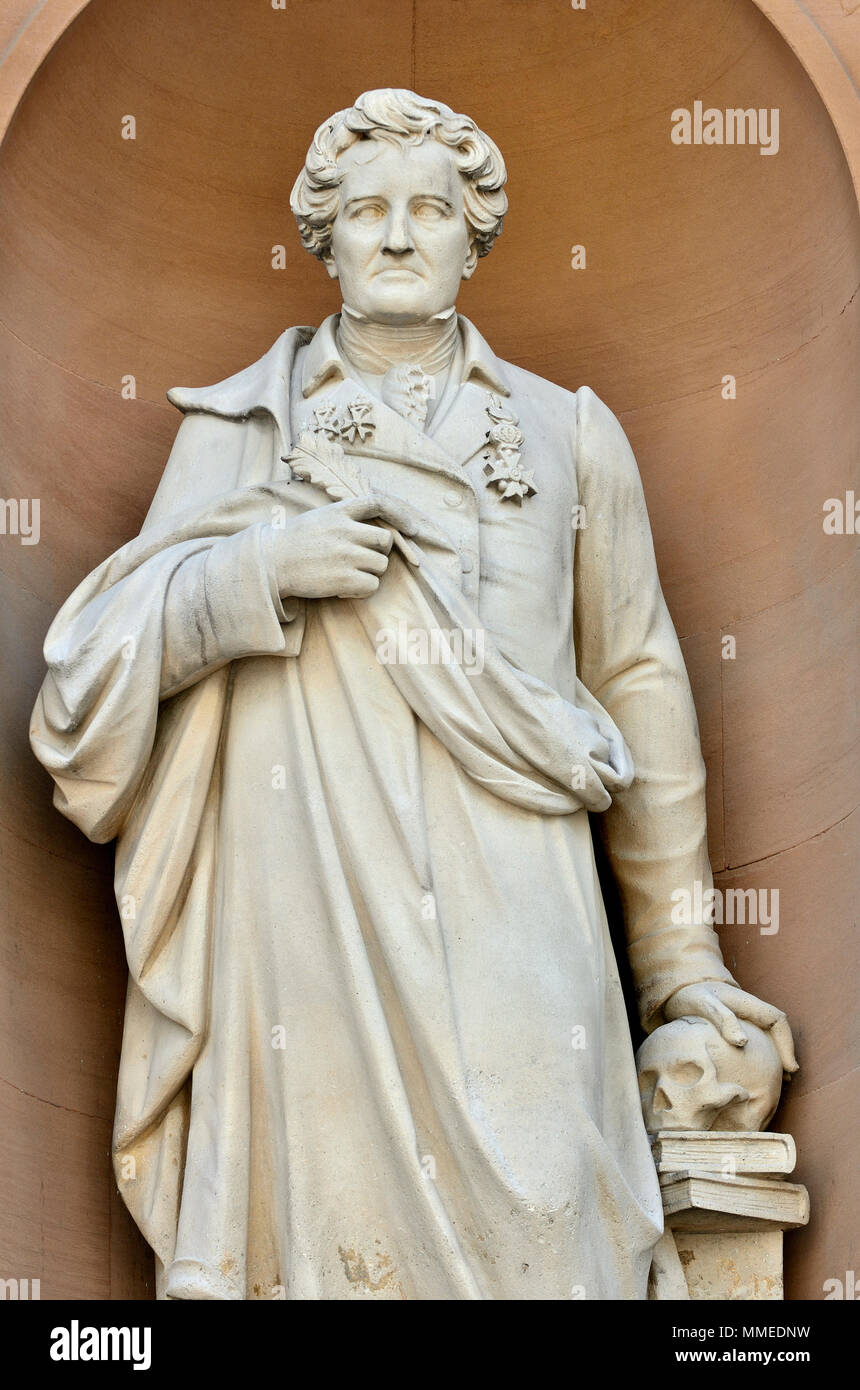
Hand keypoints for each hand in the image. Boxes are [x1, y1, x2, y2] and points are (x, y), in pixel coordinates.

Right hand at [264, 493, 419, 600]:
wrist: (270, 564)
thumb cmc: (293, 543)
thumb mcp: (318, 518)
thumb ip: (345, 518)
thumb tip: (375, 530)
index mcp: (338, 511)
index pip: (377, 503)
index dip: (399, 515)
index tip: (411, 529)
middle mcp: (346, 530)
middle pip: (386, 541)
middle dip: (379, 552)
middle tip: (361, 560)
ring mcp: (346, 555)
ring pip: (381, 565)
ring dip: (369, 572)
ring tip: (346, 574)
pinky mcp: (344, 579)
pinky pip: (372, 586)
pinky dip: (362, 589)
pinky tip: (343, 588)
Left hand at [664, 981, 798, 1076]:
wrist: (677, 989)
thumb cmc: (690, 995)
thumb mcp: (703, 1004)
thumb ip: (722, 1018)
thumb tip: (742, 1042)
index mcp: (747, 1003)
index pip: (777, 1020)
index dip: (787, 1043)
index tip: (790, 1067)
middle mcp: (750, 1010)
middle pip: (776, 1031)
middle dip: (785, 1052)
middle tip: (787, 1079)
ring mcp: (744, 1018)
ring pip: (768, 1037)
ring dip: (775, 1055)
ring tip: (778, 1080)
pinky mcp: (734, 1026)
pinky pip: (755, 1040)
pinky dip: (761, 1054)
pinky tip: (755, 1072)